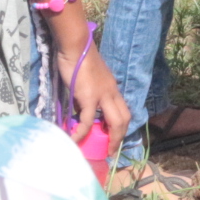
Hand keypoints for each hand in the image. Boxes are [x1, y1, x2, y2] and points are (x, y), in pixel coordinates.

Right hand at [57, 36, 131, 150]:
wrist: (76, 47)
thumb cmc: (79, 61)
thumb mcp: (87, 82)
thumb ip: (86, 98)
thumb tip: (80, 114)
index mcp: (113, 88)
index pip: (124, 111)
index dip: (122, 127)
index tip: (115, 139)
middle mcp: (112, 93)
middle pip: (125, 119)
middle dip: (120, 137)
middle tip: (112, 150)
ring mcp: (102, 95)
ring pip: (115, 122)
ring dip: (111, 139)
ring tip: (104, 151)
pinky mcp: (89, 97)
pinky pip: (87, 120)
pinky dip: (82, 132)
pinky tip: (75, 139)